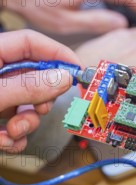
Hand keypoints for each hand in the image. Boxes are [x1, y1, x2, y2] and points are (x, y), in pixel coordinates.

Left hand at [0, 30, 79, 151]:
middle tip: (42, 108)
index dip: (56, 53)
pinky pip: (14, 125)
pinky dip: (14, 138)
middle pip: (34, 76)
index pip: (31, 42)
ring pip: (26, 105)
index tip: (78, 70)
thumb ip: (27, 86)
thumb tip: (62, 78)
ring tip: (12, 132)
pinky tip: (4, 142)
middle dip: (41, 99)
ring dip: (27, 123)